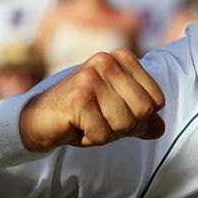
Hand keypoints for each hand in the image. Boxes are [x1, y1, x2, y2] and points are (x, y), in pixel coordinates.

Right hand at [19, 50, 166, 150]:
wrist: (37, 120)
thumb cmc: (80, 115)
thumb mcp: (116, 114)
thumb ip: (141, 119)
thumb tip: (160, 129)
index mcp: (122, 58)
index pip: (156, 100)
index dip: (139, 118)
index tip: (113, 113)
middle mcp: (107, 62)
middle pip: (143, 112)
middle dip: (124, 127)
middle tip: (99, 120)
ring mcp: (91, 77)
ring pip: (124, 124)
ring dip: (106, 133)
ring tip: (86, 122)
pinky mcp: (78, 98)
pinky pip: (103, 133)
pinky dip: (91, 138)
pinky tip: (75, 127)